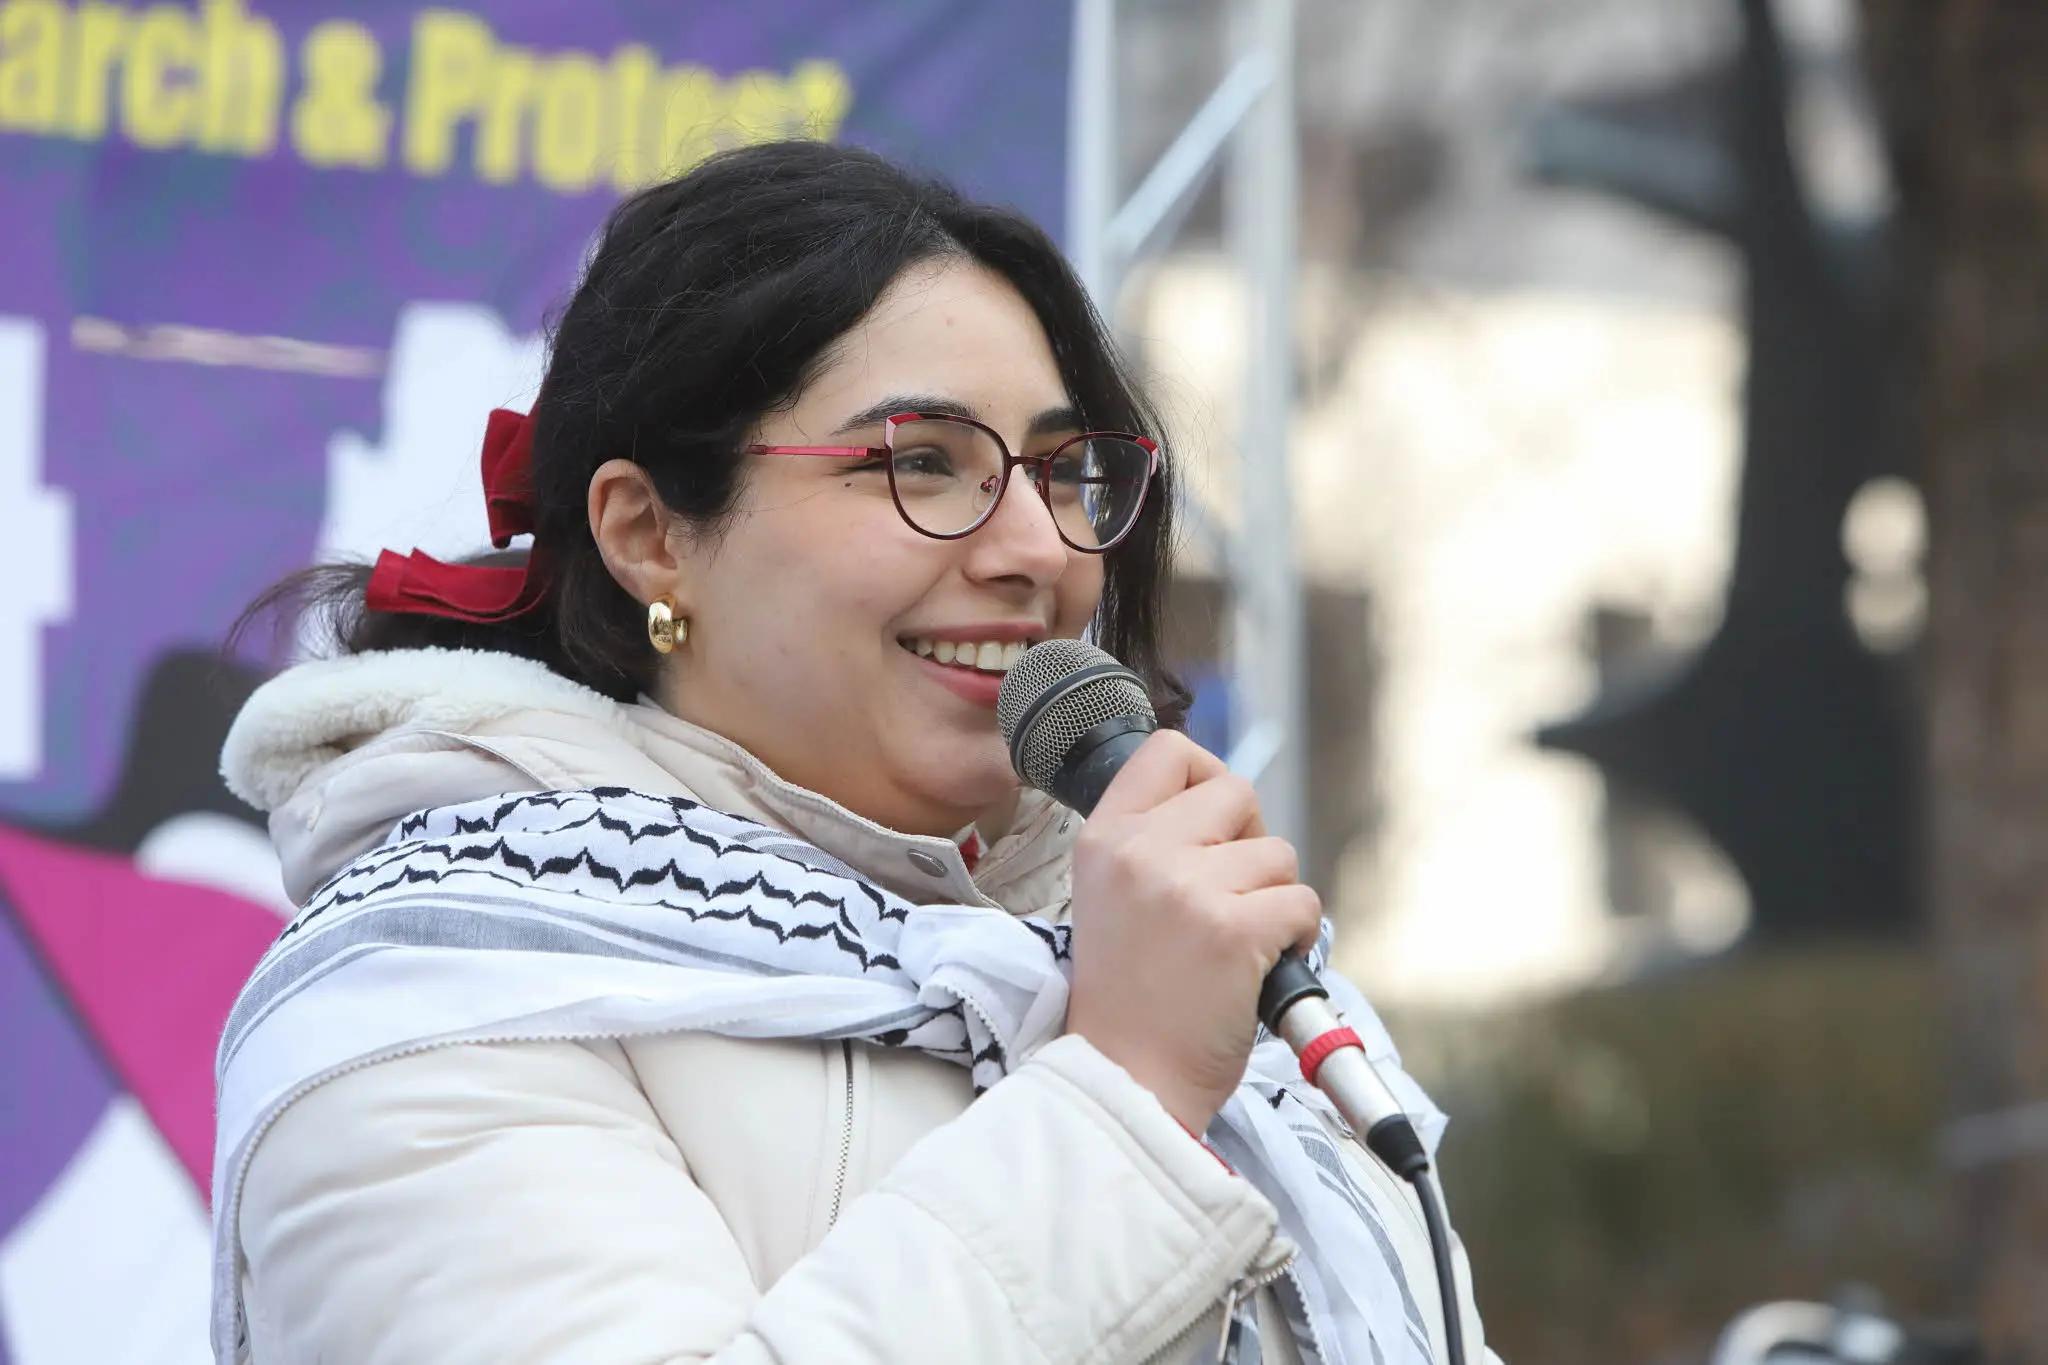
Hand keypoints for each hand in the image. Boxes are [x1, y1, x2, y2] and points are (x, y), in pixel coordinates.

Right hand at [1063, 730, 1321, 1132]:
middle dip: (1250, 843)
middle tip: (1229, 898)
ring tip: (1235, 947)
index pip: (1168, 750)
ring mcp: (1189, 889)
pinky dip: (1296, 939)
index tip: (1214, 823)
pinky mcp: (1236, 931)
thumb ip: (1152, 844)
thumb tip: (1227, 807)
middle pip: (1236, 792)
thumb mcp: (1109, 898)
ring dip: (1274, 899)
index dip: (1206, 776)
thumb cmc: (1128, 1001)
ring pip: (1279, 854)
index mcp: (1105, 839)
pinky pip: (1303, 903)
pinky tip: (1258, 969)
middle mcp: (1142, 852)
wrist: (1125, 1083)